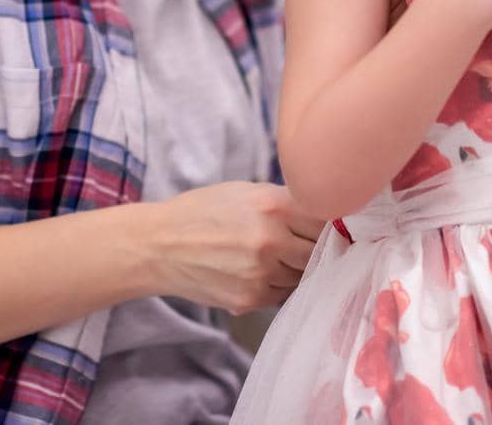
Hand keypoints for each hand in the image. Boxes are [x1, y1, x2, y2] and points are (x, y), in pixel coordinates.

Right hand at [151, 182, 324, 313]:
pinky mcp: (251, 298)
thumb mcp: (246, 192)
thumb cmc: (204, 212)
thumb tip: (328, 214)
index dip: (330, 225)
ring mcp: (262, 273)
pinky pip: (282, 294)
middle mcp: (271, 240)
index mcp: (273, 206)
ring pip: (302, 276)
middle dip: (316, 250)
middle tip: (304, 244)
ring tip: (275, 256)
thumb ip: (287, 202)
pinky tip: (258, 271)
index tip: (331, 228)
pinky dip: (278, 284)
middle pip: (319, 253)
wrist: (160, 246)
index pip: (326, 221)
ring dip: (297, 269)